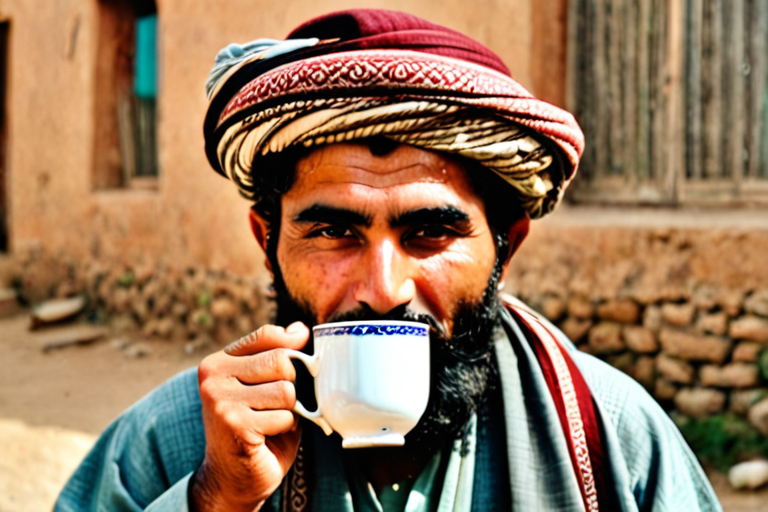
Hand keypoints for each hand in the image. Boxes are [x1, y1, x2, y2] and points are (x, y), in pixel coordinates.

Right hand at [190, 322, 309, 511]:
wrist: (233, 478)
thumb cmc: (256, 428)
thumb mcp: (266, 385)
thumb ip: (278, 355)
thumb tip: (300, 329)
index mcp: (218, 361)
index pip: (267, 336)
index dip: (290, 349)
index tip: (289, 370)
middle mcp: (213, 376)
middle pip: (282, 361)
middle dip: (289, 387)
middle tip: (273, 407)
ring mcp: (220, 400)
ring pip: (286, 390)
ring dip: (288, 412)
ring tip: (269, 423)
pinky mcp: (234, 423)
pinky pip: (285, 417)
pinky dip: (285, 430)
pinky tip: (265, 438)